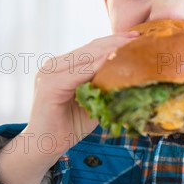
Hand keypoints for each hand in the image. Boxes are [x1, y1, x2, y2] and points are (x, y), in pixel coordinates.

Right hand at [26, 31, 138, 152]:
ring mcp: (50, 73)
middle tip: (139, 37)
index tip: (138, 37)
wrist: (45, 146)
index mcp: (62, 66)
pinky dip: (98, 66)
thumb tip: (131, 76)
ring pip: (86, 56)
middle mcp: (54, 65)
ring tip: (132, 46)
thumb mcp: (93, 101)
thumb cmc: (70, 125)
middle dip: (116, 41)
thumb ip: (104, 85)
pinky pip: (79, 72)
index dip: (114, 41)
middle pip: (91, 48)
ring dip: (110, 50)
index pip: (92, 48)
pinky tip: (114, 62)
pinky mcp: (50, 85)